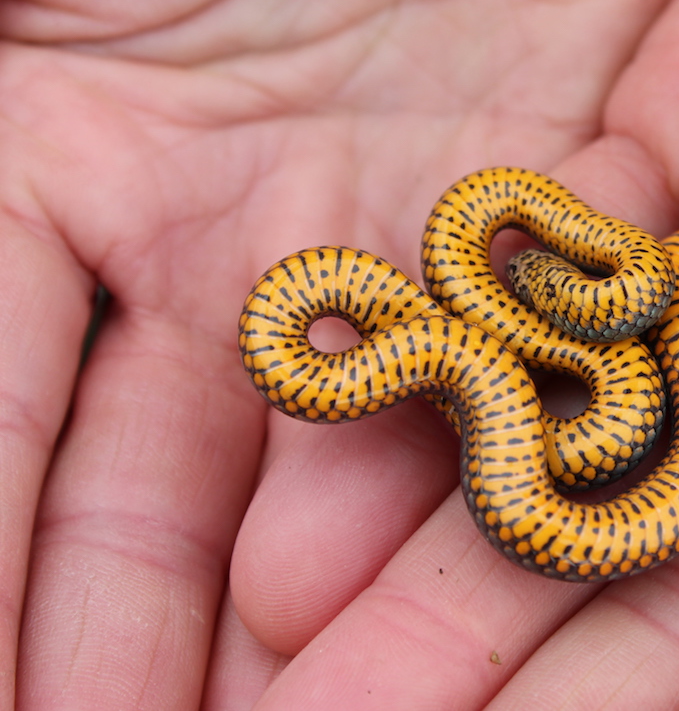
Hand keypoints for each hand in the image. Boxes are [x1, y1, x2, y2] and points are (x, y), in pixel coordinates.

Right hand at [0, 0, 678, 707]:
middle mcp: (206, 223)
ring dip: (269, 635)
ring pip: (314, 481)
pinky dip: (444, 518)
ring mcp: (379, 241)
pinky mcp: (536, 232)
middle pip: (136, 490)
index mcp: (45, 130)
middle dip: (104, 642)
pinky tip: (383, 637)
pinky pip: (487, 401)